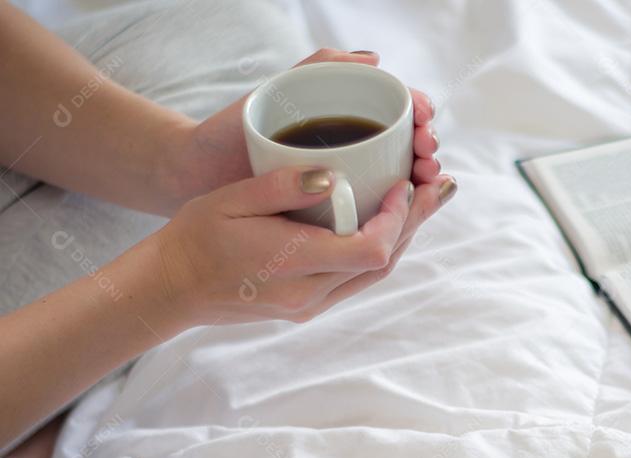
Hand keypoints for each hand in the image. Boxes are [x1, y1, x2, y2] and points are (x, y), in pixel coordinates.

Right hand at [149, 165, 451, 326]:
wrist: (170, 287)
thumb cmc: (195, 237)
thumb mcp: (231, 201)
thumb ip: (283, 187)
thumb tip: (335, 175)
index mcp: (294, 265)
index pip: (371, 249)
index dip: (399, 218)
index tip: (404, 184)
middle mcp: (310, 294)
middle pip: (384, 262)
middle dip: (415, 222)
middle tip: (440, 185)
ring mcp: (310, 305)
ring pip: (374, 273)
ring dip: (402, 237)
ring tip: (426, 201)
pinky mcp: (307, 305)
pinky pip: (356, 278)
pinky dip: (378, 249)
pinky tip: (389, 224)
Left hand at [163, 49, 440, 210]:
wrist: (194, 176)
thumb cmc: (229, 131)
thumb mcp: (276, 93)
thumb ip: (319, 68)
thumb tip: (374, 59)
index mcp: (343, 118)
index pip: (398, 113)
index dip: (421, 116)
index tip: (424, 123)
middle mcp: (350, 150)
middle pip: (406, 149)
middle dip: (427, 151)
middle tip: (427, 157)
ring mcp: (344, 184)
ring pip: (396, 183)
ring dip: (419, 184)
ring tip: (423, 183)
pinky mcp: (333, 215)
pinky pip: (372, 213)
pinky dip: (394, 214)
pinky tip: (404, 215)